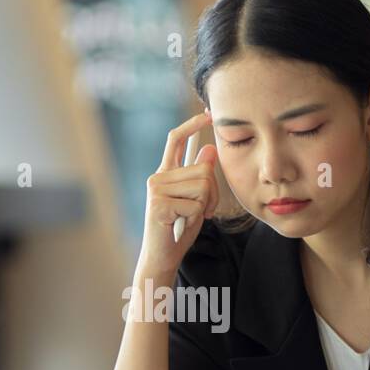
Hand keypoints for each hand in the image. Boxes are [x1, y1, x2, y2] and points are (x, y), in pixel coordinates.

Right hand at [135, 110, 219, 278]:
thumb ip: (199, 177)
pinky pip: (196, 205)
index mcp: (165, 174)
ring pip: (202, 186)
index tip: (208, 113)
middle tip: (203, 212)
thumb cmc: (179, 229)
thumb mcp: (195, 200)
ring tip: (189, 219)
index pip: (176, 139)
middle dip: (212, 193)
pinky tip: (181, 225)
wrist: (162, 256)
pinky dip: (196, 218)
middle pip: (203, 170)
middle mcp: (158, 177)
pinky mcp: (160, 204)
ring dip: (205, 206)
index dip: (192, 125)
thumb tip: (209, 149)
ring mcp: (156, 190)